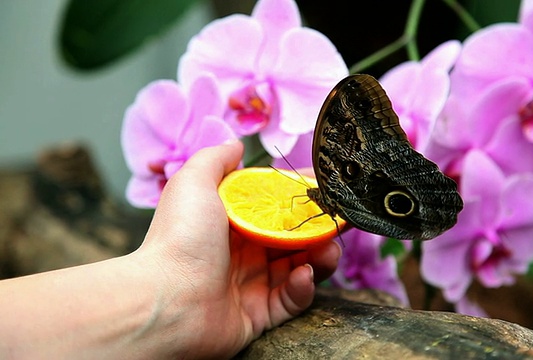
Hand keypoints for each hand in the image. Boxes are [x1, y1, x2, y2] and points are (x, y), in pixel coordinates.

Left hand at [136, 140, 341, 357]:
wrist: (164, 300)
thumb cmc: (179, 238)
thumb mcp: (193, 182)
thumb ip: (217, 159)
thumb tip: (235, 143)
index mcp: (229, 222)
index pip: (273, 206)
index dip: (299, 196)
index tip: (323, 187)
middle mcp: (241, 252)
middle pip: (291, 237)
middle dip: (317, 228)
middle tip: (338, 221)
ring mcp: (250, 284)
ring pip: (298, 267)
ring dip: (320, 257)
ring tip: (329, 249)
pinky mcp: (258, 314)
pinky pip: (291, 299)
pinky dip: (304, 287)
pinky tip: (305, 275)